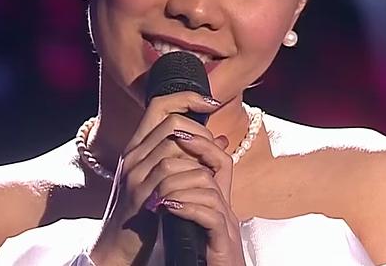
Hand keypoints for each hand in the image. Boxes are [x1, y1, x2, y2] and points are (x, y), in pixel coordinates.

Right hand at [89, 92, 235, 265]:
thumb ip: (189, 156)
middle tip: (213, 146)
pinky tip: (202, 183)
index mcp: (136, 148)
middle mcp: (132, 156)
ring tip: (209, 168)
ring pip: (172, 146)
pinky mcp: (140, 195)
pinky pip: (169, 173)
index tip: (211, 102)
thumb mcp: (162, 179)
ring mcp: (134, 174)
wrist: (116, 247)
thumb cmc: (144, 213)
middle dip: (200, 131)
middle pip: (170, 122)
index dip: (187, 97)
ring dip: (198, 155)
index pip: (159, 105)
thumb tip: (221, 138)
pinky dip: (191, 174)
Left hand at [155, 133, 246, 265]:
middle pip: (219, 166)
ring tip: (159, 191)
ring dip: (181, 187)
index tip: (177, 131)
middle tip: (167, 148)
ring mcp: (227, 226)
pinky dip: (189, 208)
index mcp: (217, 202)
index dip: (202, 142)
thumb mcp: (188, 224)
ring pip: (211, 190)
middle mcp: (225, 209)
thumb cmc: (197, 257)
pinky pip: (211, 217)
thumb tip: (163, 183)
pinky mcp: (224, 244)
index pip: (219, 160)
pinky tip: (169, 208)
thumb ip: (182, 201)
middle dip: (193, 153)